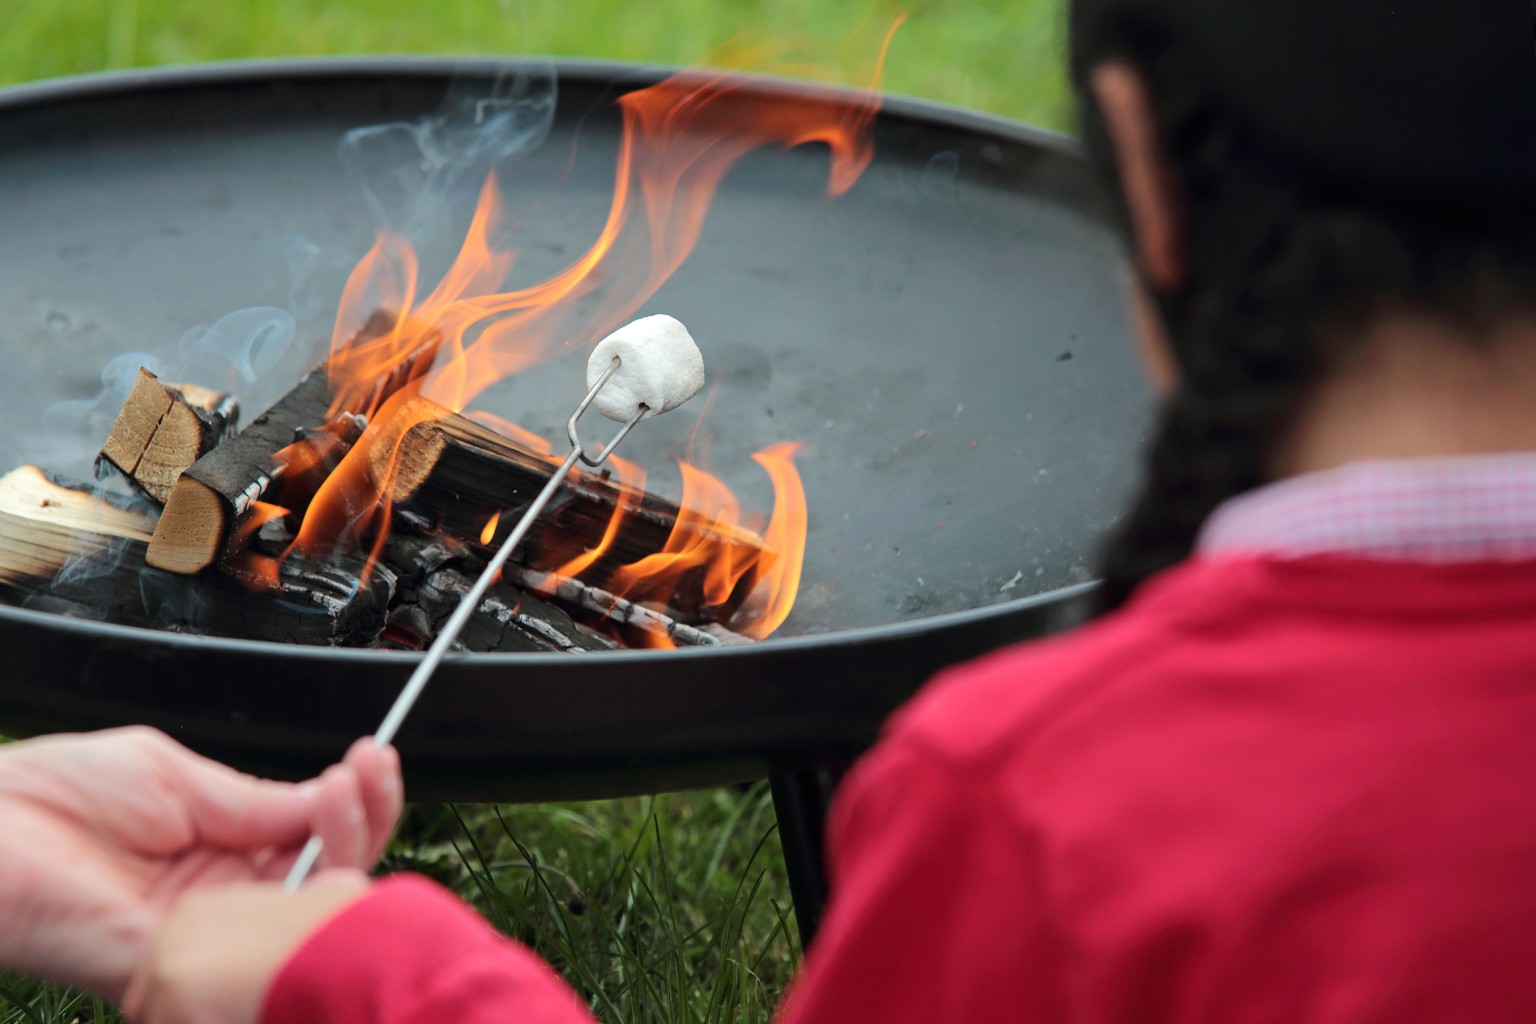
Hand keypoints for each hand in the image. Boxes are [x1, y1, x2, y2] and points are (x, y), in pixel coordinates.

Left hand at [0, 727, 399, 1000]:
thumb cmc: (54, 796)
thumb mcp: (175, 775)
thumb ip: (253, 799)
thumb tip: (328, 801)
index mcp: (224, 847)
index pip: (314, 836)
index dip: (353, 799)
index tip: (370, 756)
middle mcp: (224, 896)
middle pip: (329, 874)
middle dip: (366, 817)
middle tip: (367, 769)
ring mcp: (207, 932)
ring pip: (312, 910)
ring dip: (349, 844)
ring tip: (346, 789)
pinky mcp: (181, 962)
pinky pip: (264, 948)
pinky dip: (307, 898)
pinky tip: (321, 846)